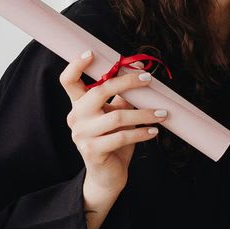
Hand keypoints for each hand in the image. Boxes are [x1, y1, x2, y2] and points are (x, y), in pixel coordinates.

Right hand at [60, 51, 164, 228]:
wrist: (108, 176)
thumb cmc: (114, 141)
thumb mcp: (117, 115)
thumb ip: (122, 96)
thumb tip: (138, 70)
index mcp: (78, 106)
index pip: (68, 81)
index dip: (76, 65)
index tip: (91, 52)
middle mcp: (75, 118)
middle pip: (98, 92)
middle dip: (125, 82)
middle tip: (148, 79)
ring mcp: (82, 136)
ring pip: (116, 116)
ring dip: (143, 113)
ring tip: (161, 112)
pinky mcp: (92, 151)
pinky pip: (121, 137)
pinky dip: (141, 132)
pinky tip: (154, 131)